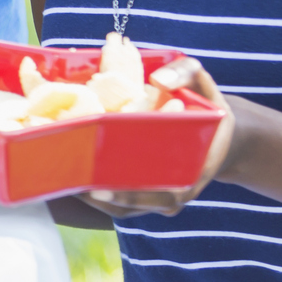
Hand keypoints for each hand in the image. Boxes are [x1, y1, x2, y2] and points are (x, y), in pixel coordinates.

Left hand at [80, 57, 234, 218]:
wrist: (221, 133)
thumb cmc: (208, 106)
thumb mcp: (203, 83)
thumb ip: (185, 73)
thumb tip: (158, 80)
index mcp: (192, 171)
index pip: (158, 194)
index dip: (127, 195)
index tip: (97, 190)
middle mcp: (176, 192)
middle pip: (131, 205)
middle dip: (98, 197)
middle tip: (65, 182)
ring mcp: (161, 198)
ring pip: (122, 209)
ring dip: (92, 199)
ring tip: (60, 181)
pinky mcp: (149, 196)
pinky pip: (121, 204)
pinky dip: (98, 195)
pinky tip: (71, 178)